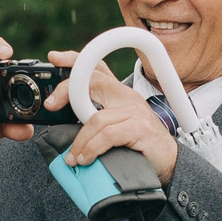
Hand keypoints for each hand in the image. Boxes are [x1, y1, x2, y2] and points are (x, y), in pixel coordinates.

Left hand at [50, 50, 175, 182]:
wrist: (170, 163)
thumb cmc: (140, 148)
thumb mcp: (115, 131)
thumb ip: (95, 124)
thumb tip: (67, 131)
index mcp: (120, 95)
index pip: (97, 69)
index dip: (75, 60)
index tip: (55, 57)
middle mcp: (127, 98)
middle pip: (93, 81)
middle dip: (67, 90)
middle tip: (51, 105)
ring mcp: (135, 111)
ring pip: (96, 118)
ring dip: (80, 141)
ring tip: (74, 156)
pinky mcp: (139, 128)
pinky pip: (107, 135)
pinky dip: (92, 148)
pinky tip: (86, 158)